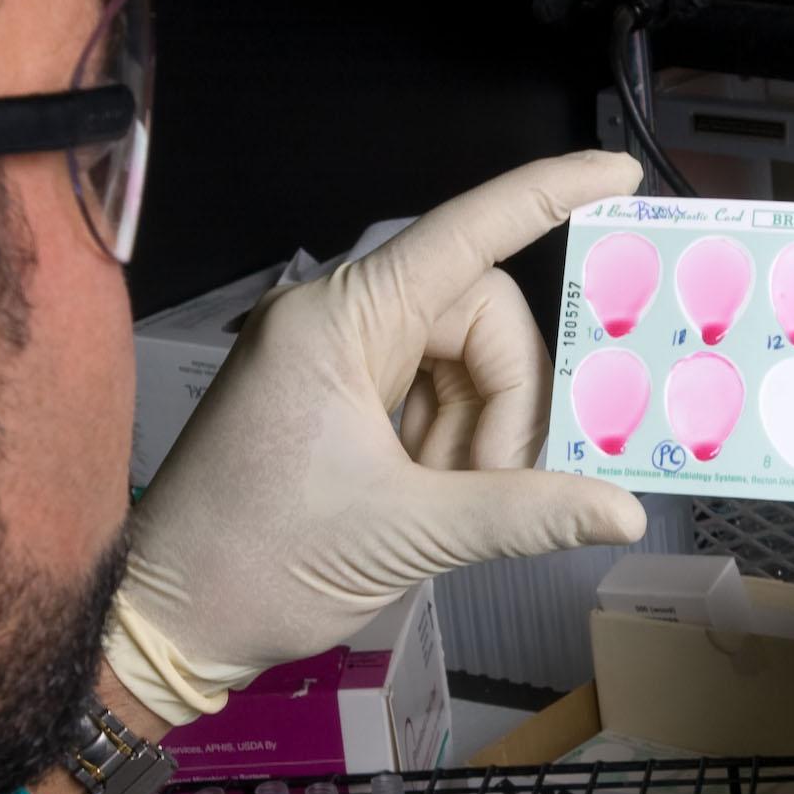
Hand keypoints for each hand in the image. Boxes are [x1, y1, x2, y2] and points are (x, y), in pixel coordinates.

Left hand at [105, 152, 648, 724]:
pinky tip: (441, 499)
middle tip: (509, 482)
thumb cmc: (253, 563)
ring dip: (483, 433)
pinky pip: (433, 395)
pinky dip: (456, 445)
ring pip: (464, 362)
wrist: (169, 621)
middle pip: (479, 317)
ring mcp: (337, 359)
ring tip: (458, 505)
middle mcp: (337, 321)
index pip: (465, 232)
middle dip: (512, 400)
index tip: (616, 172)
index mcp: (338, 320)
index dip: (546, 195)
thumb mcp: (408, 534)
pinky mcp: (340, 398)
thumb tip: (624, 513)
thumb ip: (526, 513)